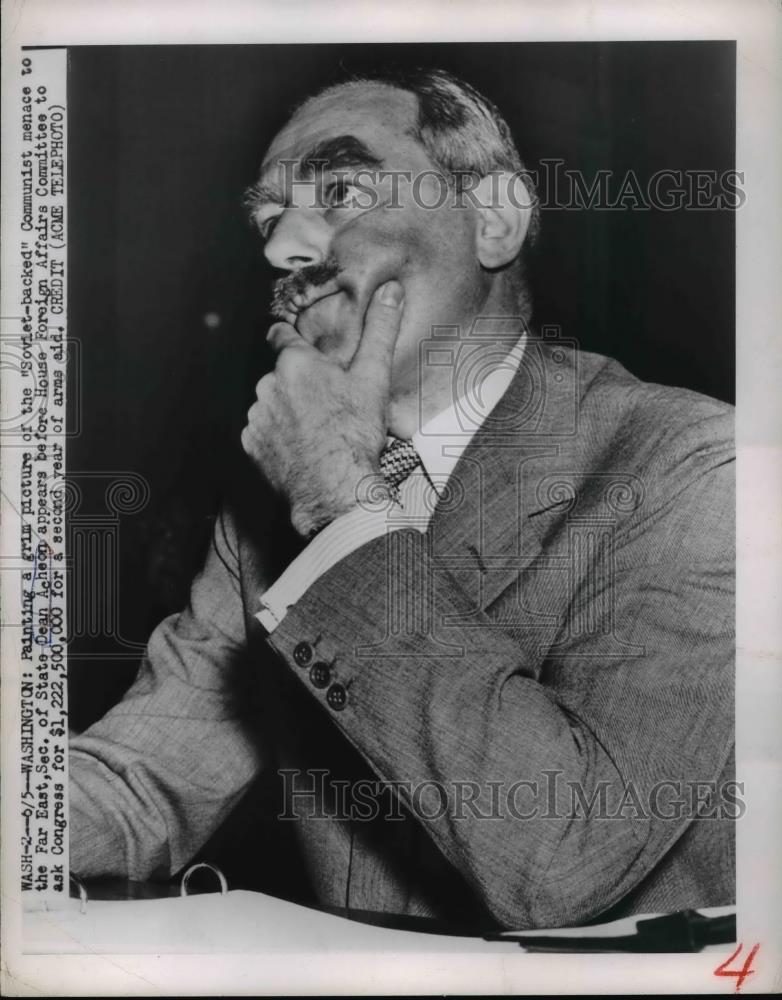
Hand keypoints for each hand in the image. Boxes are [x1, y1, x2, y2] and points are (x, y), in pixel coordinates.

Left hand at [241, 281, 403, 536]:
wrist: (336, 491)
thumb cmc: (355, 434)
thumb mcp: (374, 378)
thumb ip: (380, 330)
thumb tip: (392, 289)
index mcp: (295, 363)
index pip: (280, 335)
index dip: (290, 338)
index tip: (297, 344)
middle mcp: (267, 385)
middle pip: (281, 375)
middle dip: (298, 384)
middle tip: (326, 404)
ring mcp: (257, 418)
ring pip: (271, 404)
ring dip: (287, 411)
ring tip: (317, 430)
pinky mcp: (251, 446)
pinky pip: (262, 433)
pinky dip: (278, 437)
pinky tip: (301, 448)